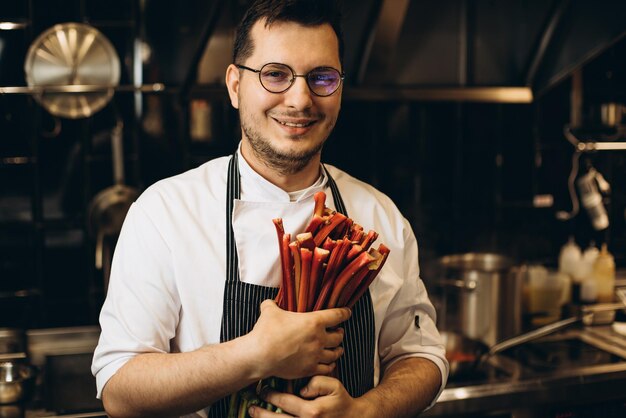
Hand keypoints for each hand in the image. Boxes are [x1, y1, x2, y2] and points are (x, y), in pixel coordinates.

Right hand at [248, 300, 350, 379]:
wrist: (259, 355)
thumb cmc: (266, 331)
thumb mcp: (269, 311)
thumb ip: (272, 305)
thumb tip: (269, 302)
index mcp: (314, 322)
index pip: (337, 315)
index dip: (344, 313)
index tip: (347, 312)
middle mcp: (319, 339)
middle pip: (339, 336)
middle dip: (340, 333)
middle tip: (338, 332)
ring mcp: (315, 355)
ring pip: (335, 353)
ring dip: (338, 349)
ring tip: (338, 348)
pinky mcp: (309, 369)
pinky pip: (327, 368)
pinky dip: (330, 365)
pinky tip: (330, 363)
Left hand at [249, 375, 366, 417]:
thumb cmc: (341, 401)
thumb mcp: (334, 385)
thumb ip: (318, 382)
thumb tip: (302, 389)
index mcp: (312, 411)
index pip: (285, 402)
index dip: (271, 396)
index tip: (262, 391)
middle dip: (261, 413)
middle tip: (251, 407)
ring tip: (254, 416)